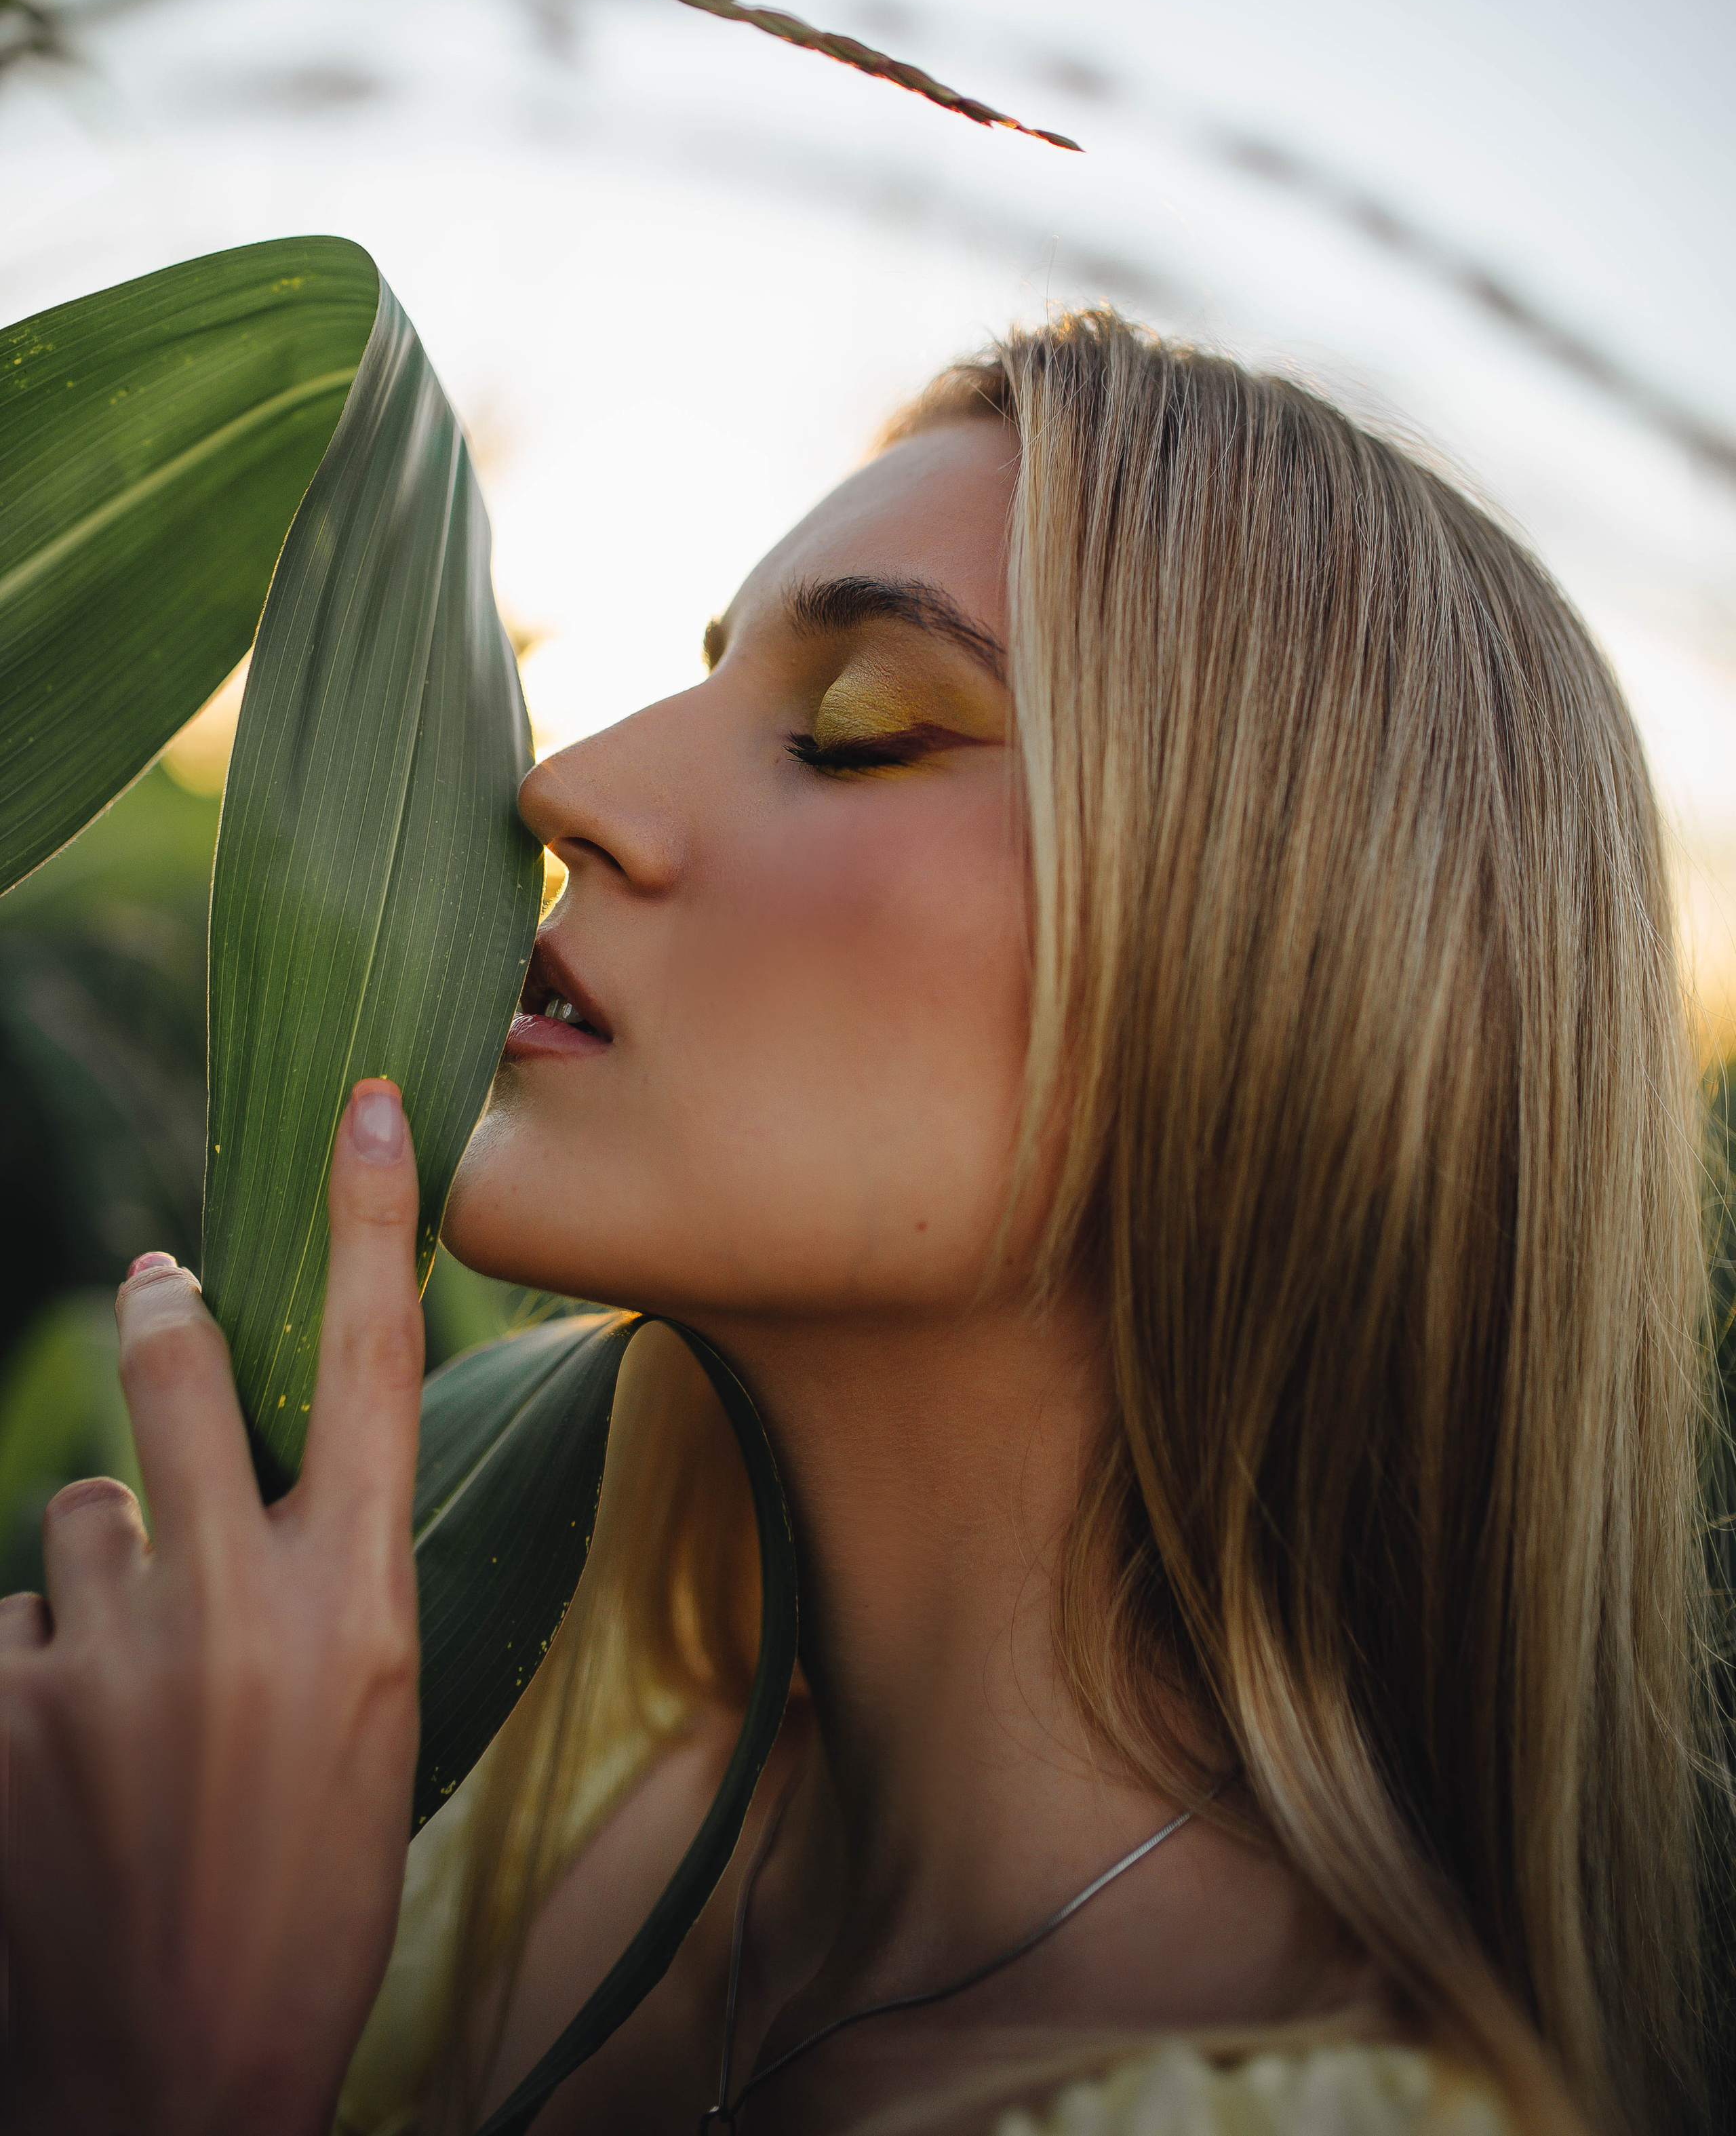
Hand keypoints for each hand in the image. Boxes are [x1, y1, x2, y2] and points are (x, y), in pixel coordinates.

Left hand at [0, 1079, 425, 2135]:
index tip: (375, 1101)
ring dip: (95, 1572)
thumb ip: (319, 1574)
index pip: (373, 1362)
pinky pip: (9, 1628)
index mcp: (358, 1604)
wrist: (179, 2078)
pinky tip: (66, 1774)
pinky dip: (33, 1677)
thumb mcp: (371, 1715)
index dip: (374, 1218)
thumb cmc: (309, 1890)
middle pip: (173, 1369)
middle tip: (153, 1290)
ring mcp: (105, 1661)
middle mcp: (234, 1606)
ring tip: (126, 1697)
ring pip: (77, 1517)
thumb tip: (237, 1465)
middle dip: (159, 1315)